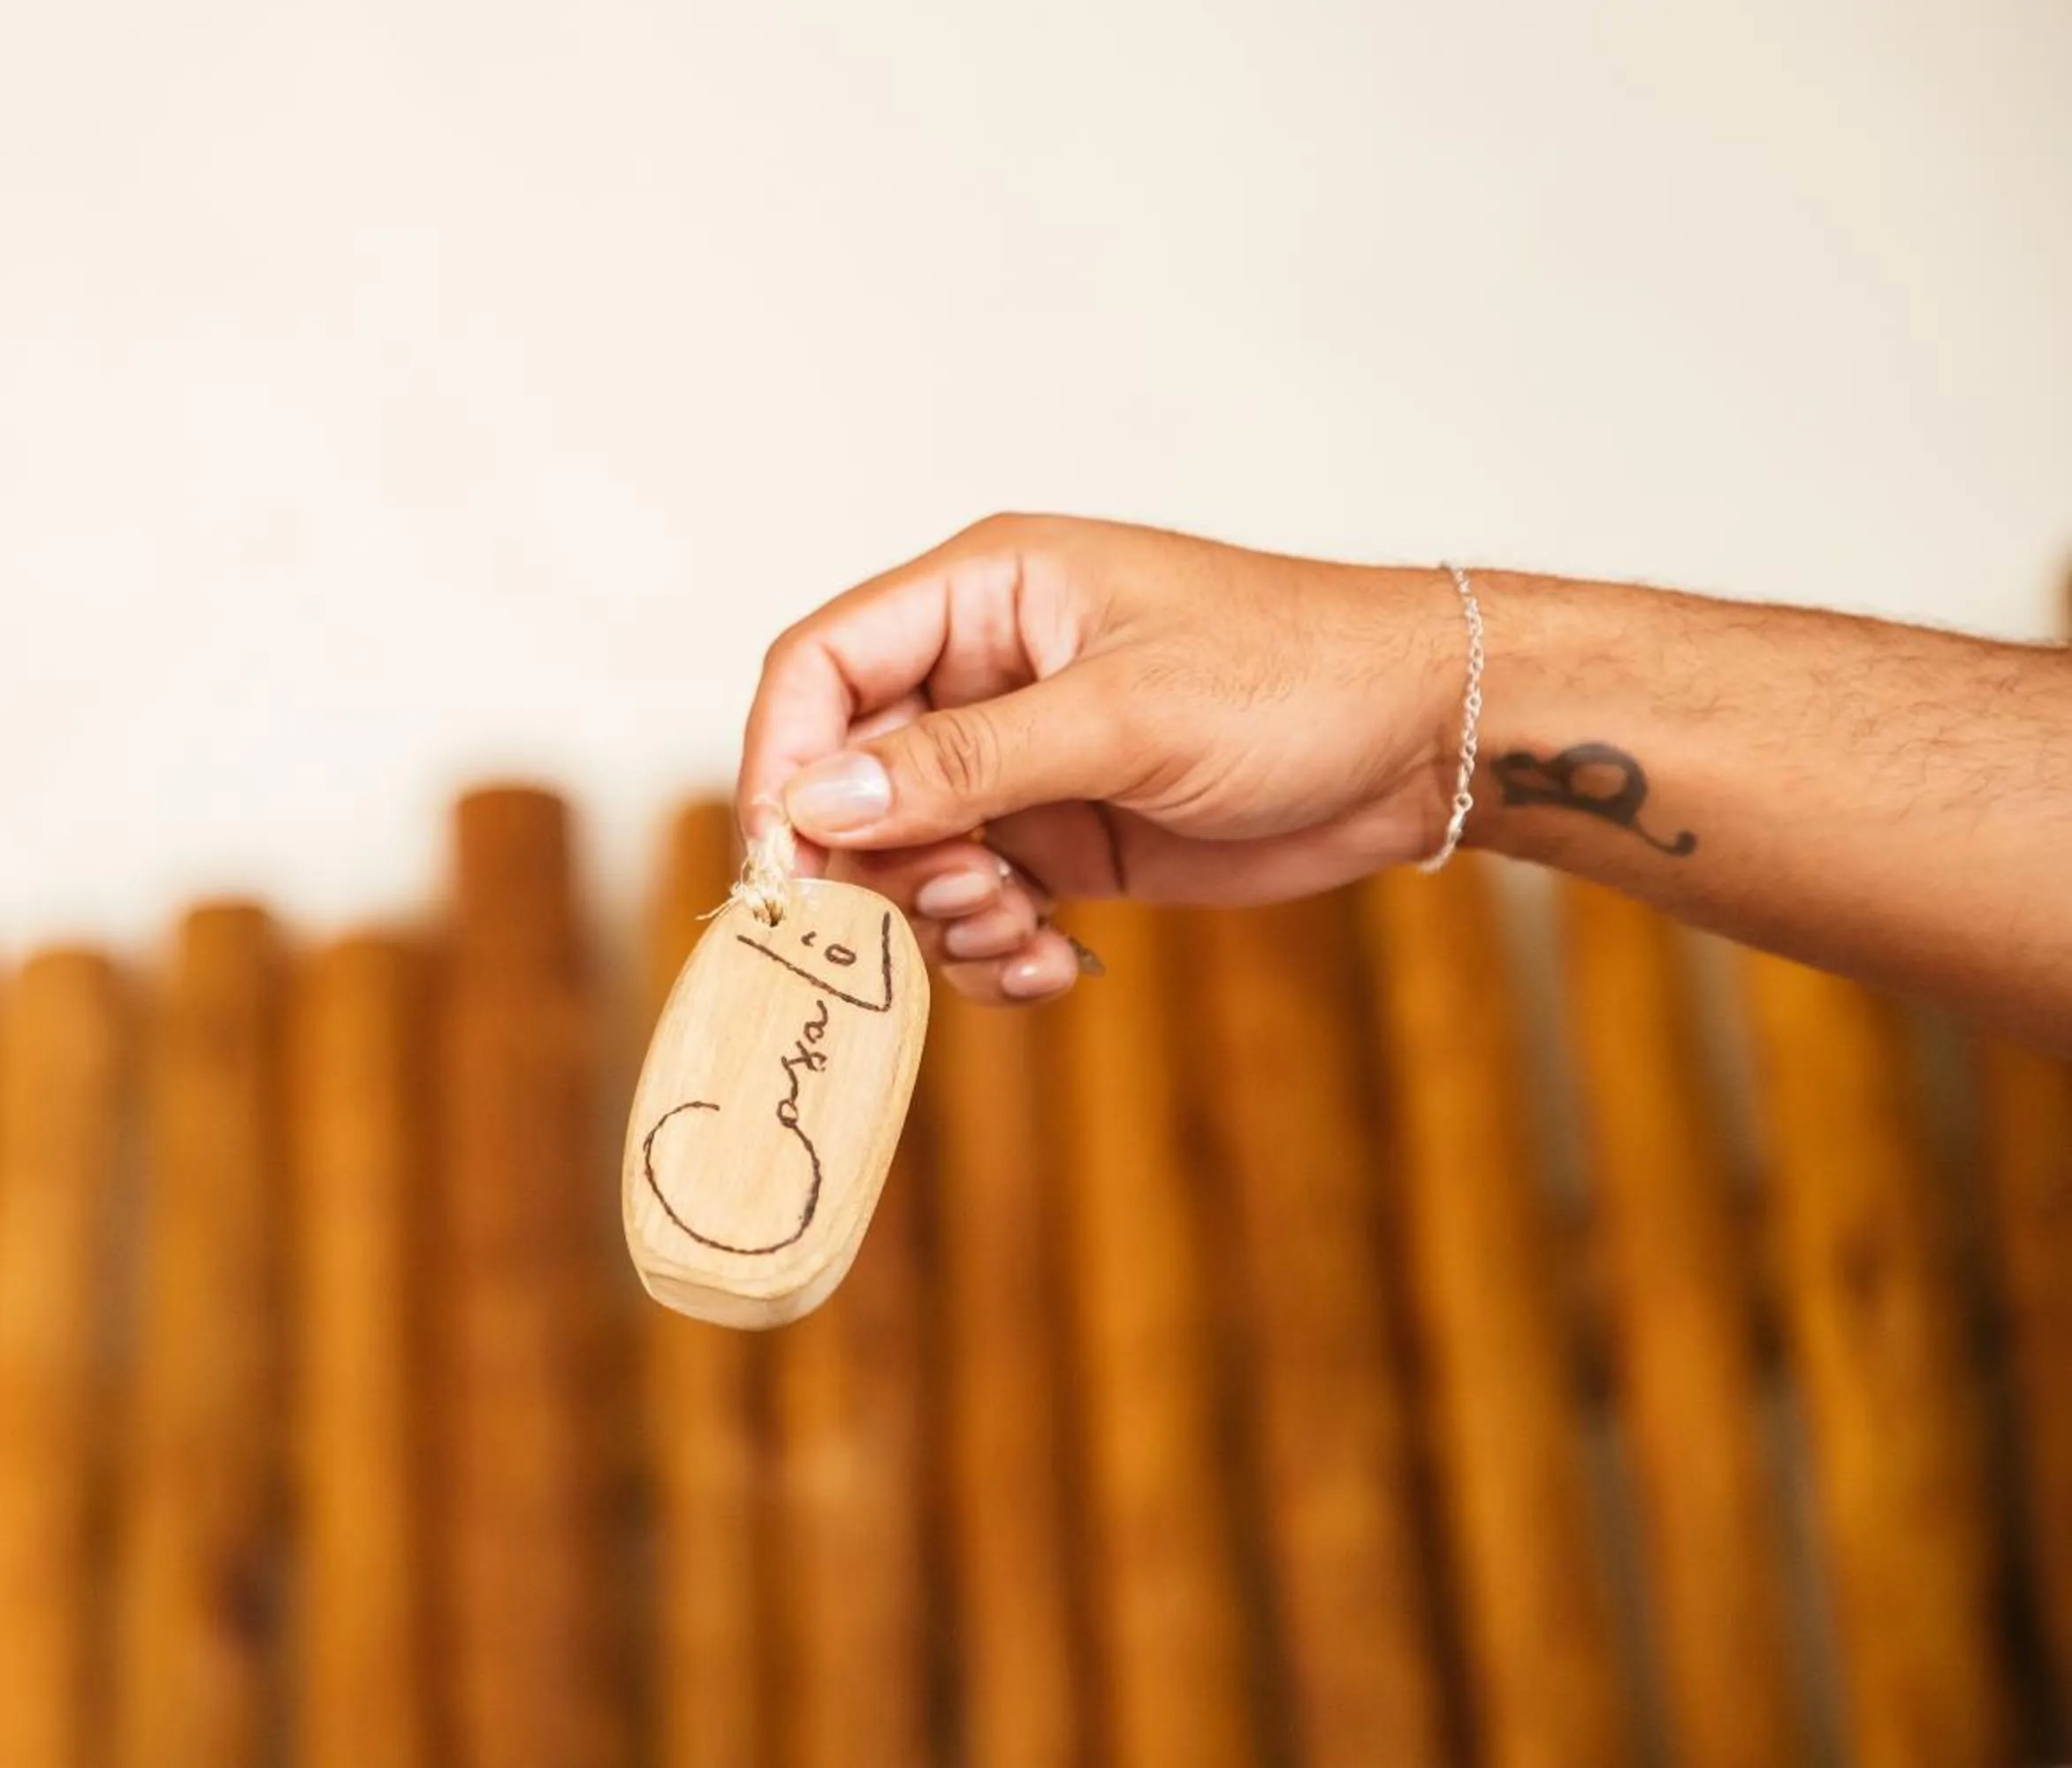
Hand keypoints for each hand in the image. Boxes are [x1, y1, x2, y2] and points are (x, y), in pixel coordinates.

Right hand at [738, 515, 1468, 1004]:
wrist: (1424, 745)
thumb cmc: (1296, 677)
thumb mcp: (1124, 716)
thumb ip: (965, 763)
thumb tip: (818, 804)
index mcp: (983, 595)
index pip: (820, 667)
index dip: (783, 763)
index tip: (787, 865)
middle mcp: (983, 677)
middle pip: (847, 779)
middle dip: (876, 865)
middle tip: (953, 904)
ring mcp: (1021, 765)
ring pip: (907, 861)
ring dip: (941, 919)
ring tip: (1020, 934)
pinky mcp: (1063, 842)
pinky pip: (977, 908)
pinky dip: (994, 951)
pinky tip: (1055, 965)